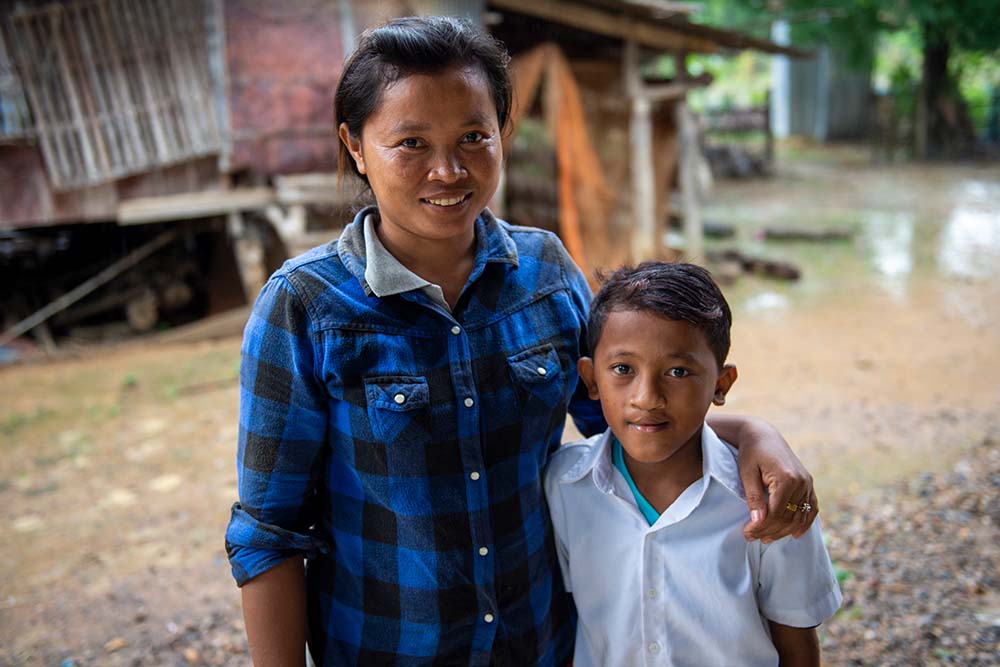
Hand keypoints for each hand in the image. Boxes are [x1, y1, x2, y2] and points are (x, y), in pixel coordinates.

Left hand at [726, 417, 817, 542]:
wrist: (763, 435)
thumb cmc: (751, 453)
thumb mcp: (747, 473)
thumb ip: (753, 497)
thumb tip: (758, 522)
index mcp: (786, 478)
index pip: (776, 513)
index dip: (761, 527)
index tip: (746, 533)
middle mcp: (802, 482)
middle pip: (788, 517)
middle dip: (770, 531)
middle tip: (752, 537)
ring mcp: (808, 483)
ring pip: (799, 516)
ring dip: (783, 531)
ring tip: (765, 538)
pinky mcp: (808, 483)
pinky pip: (811, 508)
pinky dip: (805, 522)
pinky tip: (795, 534)